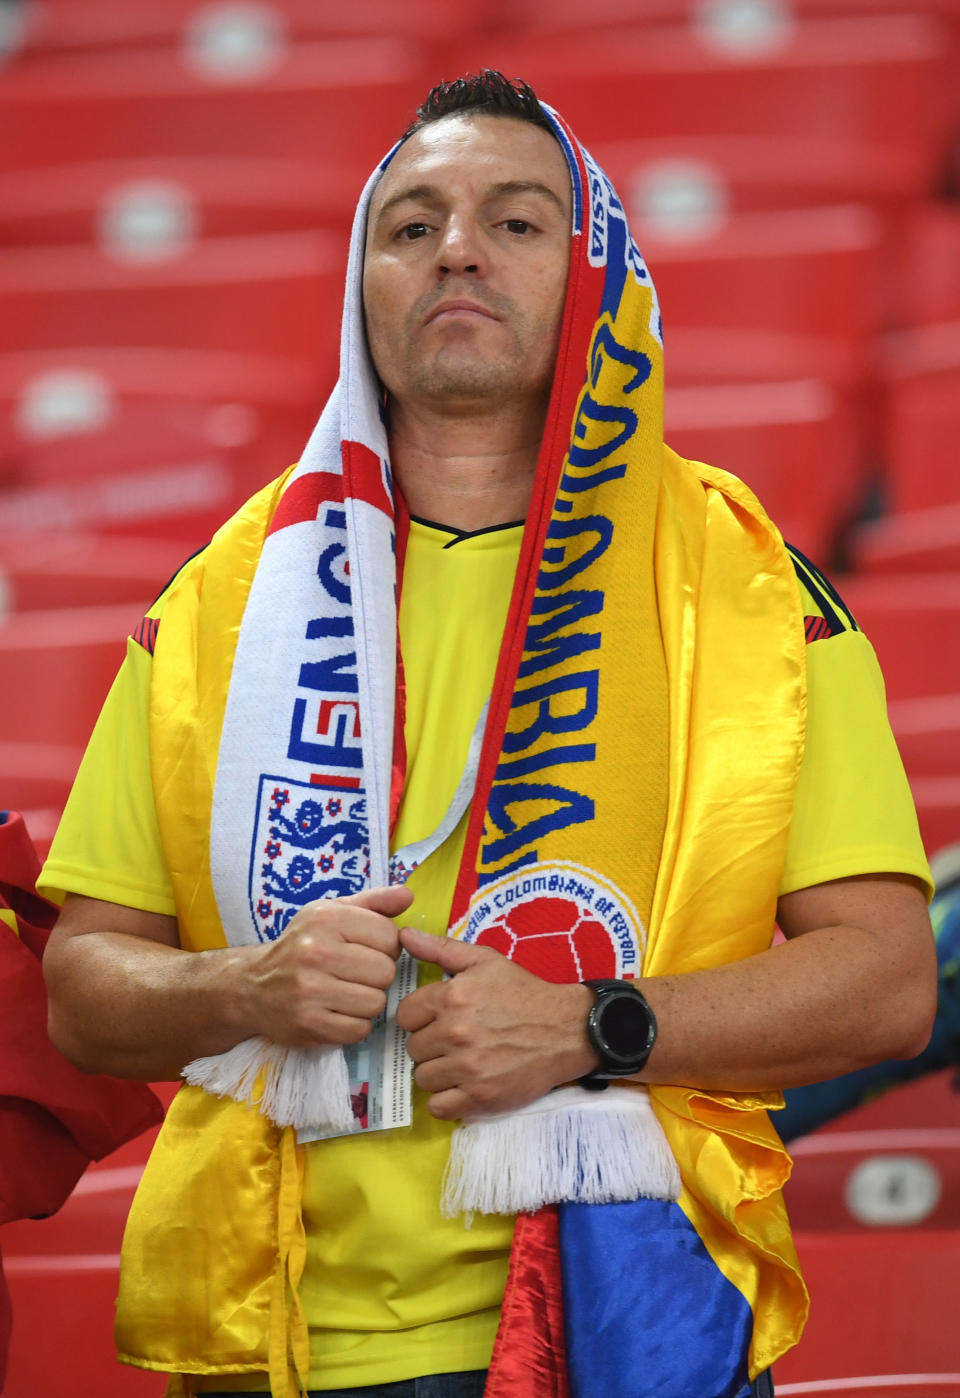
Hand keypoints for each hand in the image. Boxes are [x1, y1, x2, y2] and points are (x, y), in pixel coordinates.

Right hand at [243, 885, 412, 1047]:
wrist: (252, 986)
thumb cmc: (301, 946)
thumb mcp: (331, 913)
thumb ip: (373, 903)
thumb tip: (407, 895)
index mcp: (326, 918)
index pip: (389, 935)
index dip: (386, 946)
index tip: (367, 950)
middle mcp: (315, 951)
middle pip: (385, 971)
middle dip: (377, 976)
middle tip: (356, 974)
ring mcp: (310, 990)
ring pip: (376, 1002)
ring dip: (367, 1001)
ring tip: (347, 993)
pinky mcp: (308, 1024)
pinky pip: (359, 1029)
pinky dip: (354, 1025)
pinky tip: (337, 1012)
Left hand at [396, 926, 596, 1118]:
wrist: (566, 1030)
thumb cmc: (523, 992)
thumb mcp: (485, 961)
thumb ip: (440, 948)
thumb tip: (404, 935)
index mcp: (451, 997)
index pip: (404, 1015)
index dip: (420, 1017)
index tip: (438, 1019)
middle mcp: (455, 1032)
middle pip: (413, 1048)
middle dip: (431, 1044)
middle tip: (456, 1041)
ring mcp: (467, 1067)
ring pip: (423, 1077)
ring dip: (439, 1072)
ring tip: (462, 1062)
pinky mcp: (480, 1097)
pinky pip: (438, 1106)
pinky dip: (447, 1100)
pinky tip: (464, 1086)